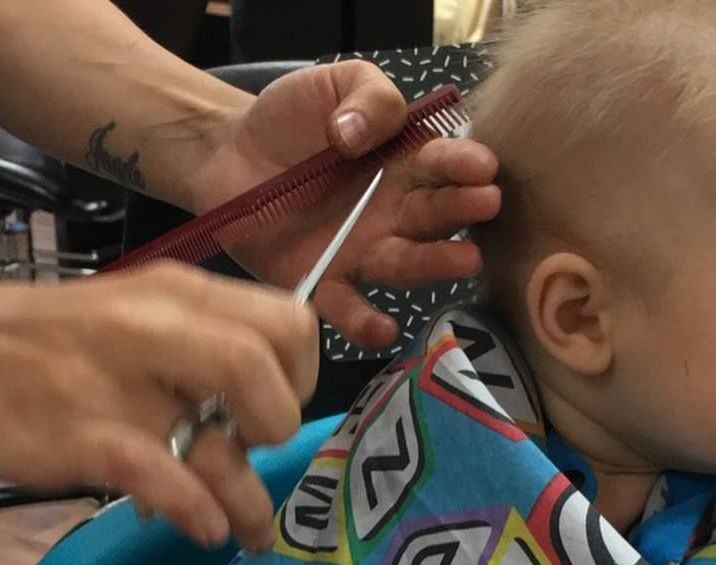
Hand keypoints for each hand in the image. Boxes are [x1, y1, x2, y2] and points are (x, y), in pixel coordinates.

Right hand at [0, 263, 317, 551]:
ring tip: (250, 531)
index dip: (301, 374)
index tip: (278, 407)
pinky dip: (198, 513)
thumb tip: (263, 408)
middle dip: (280, 425)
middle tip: (257, 452)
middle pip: (264, 370)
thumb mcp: (136, 313)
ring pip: (220, 445)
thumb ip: (204, 345)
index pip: (288, 321)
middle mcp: (156, 330)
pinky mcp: (82, 437)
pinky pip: (166, 480)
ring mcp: (118, 385)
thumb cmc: (52, 340)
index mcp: (179, 295)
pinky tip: (204, 529)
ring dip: (250, 502)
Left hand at [185, 60, 500, 347]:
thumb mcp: (333, 82)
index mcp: (404, 165)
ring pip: (404, 264)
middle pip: (434, 216)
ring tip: (464, 261)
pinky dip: (365, 323)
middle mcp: (394, 215)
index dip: (462, 163)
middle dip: (462, 210)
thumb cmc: (292, 119)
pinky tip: (384, 330)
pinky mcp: (323, 282)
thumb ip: (366, 96)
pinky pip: (347, 307)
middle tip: (487, 205)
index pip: (441, 164)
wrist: (228, 153)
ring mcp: (362, 253)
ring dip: (435, 264)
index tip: (483, 166)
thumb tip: (359, 134)